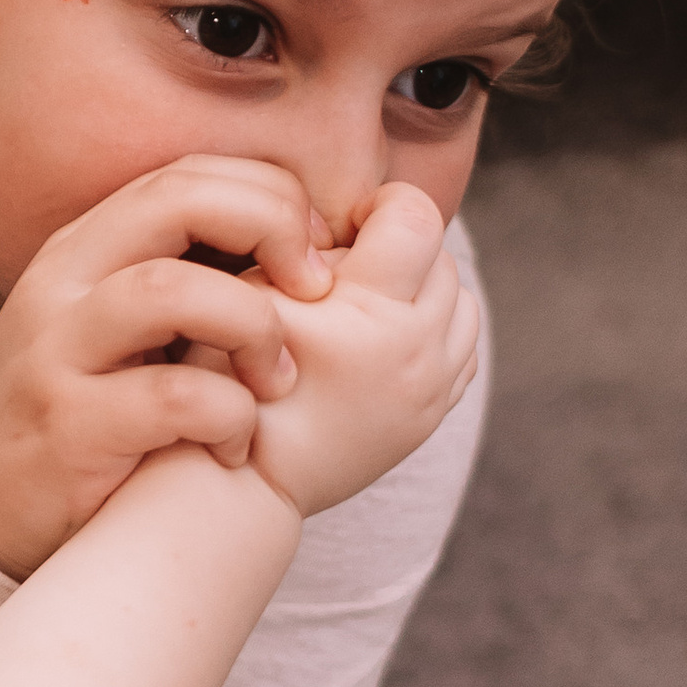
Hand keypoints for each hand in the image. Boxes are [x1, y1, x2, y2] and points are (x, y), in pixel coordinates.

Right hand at [0, 157, 333, 578]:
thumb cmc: (81, 412)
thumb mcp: (114, 328)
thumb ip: (182, 281)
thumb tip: (303, 250)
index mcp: (84, 248)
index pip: (188, 175)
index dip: (272, 198)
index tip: (314, 258)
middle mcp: (63, 284)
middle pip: (179, 200)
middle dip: (273, 229)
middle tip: (319, 293)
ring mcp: (56, 352)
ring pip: (171, 289)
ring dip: (254, 326)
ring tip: (278, 379)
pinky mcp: (67, 427)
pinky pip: (172, 397)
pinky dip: (229, 415)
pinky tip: (236, 447)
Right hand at [247, 182, 480, 518]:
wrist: (242, 483)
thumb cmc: (224, 381)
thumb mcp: (245, 298)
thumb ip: (294, 247)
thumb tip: (345, 225)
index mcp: (370, 316)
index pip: (415, 217)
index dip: (382, 204)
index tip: (348, 222)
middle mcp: (415, 353)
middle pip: (442, 257)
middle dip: (401, 248)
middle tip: (351, 262)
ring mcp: (431, 390)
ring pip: (462, 302)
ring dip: (424, 288)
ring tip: (372, 299)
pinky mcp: (432, 416)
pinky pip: (462, 348)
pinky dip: (435, 331)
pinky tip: (386, 336)